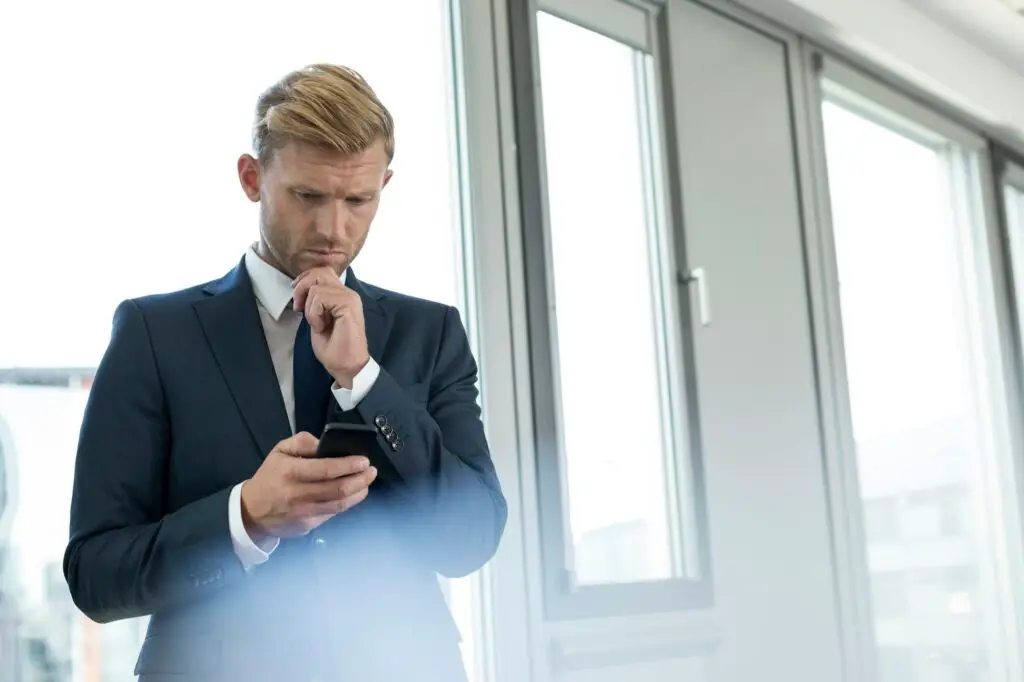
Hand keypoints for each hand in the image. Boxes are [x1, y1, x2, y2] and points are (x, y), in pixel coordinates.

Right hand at [240, 432, 377, 540]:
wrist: (252, 511)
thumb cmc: (270, 477)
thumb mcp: (280, 450)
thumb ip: (303, 442)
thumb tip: (326, 443)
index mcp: (291, 472)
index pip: (326, 469)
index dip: (349, 465)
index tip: (364, 460)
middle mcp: (298, 494)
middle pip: (338, 488)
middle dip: (360, 479)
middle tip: (371, 471)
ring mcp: (304, 512)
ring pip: (340, 504)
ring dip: (359, 492)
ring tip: (367, 482)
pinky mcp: (308, 525)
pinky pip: (333, 513)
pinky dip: (347, 503)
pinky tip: (353, 494)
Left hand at [292, 267, 369, 387]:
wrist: (347, 366)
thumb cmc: (333, 348)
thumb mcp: (317, 318)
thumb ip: (315, 301)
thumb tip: (301, 288)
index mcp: (342, 295)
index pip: (322, 272)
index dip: (305, 280)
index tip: (297, 299)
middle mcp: (348, 293)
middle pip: (319, 272)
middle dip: (301, 287)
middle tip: (298, 308)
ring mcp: (350, 298)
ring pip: (316, 285)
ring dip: (309, 307)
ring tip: (316, 323)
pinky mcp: (349, 305)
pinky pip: (320, 297)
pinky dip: (314, 313)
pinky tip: (321, 327)